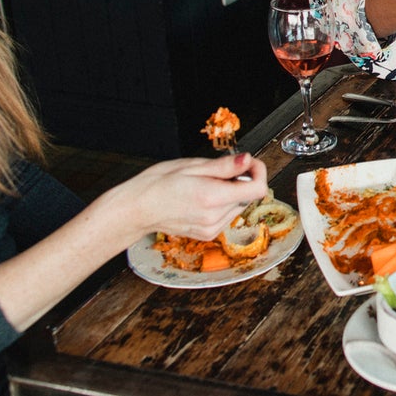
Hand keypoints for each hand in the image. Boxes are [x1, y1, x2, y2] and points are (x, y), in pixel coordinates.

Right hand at [111, 153, 268, 240]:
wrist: (137, 209)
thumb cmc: (157, 184)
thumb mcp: (192, 165)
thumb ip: (224, 166)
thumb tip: (247, 160)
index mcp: (212, 197)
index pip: (257, 189)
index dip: (258, 172)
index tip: (248, 162)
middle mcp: (214, 217)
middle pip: (249, 196)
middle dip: (242, 180)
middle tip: (221, 170)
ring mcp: (211, 229)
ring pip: (239, 206)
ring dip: (232, 192)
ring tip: (207, 184)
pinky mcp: (207, 235)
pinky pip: (227, 216)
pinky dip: (223, 204)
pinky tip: (204, 197)